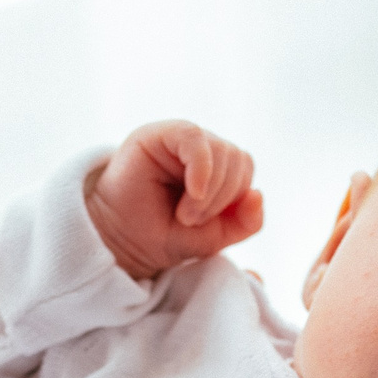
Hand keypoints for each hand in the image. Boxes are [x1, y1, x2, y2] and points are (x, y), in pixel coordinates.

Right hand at [84, 120, 262, 280]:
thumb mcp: (213, 237)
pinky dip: (202, 169)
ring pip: (222, 151)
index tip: (205, 224)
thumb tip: (258, 195)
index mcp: (214, 168)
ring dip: (209, 193)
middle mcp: (199, 149)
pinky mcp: (157, 135)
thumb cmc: (162, 236)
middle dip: (222, 199)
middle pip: (237, 159)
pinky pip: (194, 138)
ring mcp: (178, 140)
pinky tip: (193, 193)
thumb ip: (243, 222)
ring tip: (184, 214)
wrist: (119, 242)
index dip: (235, 199)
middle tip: (190, 220)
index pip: (244, 169)